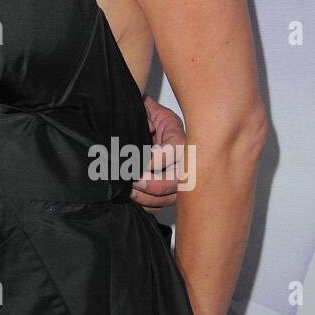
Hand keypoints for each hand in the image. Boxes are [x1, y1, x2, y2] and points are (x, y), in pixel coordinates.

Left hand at [131, 95, 185, 210]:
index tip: (136, 163)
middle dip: (153, 185)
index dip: (155, 160)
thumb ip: (145, 113)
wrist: (154, 126)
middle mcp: (185, 161)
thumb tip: (148, 127)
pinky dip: (148, 205)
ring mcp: (181, 179)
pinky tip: (134, 198)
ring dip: (148, 198)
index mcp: (180, 138)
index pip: (175, 151)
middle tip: (133, 182)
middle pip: (178, 181)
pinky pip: (163, 205)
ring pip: (171, 197)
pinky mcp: (172, 191)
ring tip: (129, 192)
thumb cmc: (152, 118)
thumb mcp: (148, 108)